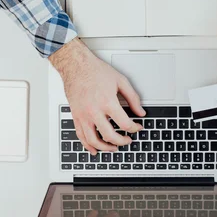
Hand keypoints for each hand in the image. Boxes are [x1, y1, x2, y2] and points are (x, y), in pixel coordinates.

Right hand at [49, 38, 144, 154]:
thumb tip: (140, 111)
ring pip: (94, 140)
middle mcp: (94, 111)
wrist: (76, 66)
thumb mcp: (120, 81)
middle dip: (122, 141)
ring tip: (114, 148)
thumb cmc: (95, 71)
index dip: (134, 128)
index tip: (137, 127)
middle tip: (128, 140)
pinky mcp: (76, 116)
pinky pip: (81, 136)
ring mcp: (83, 115)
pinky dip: (88, 146)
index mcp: (107, 102)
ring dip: (105, 148)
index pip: (125, 124)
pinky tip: (94, 150)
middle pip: (110, 136)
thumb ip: (133, 98)